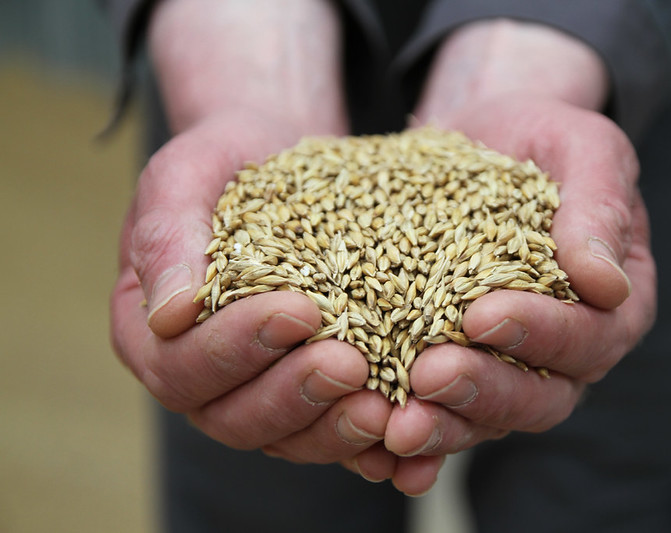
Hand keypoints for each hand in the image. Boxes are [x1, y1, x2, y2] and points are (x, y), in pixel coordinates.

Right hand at [111, 0, 399, 477]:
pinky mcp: (312, 389)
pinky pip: (331, 428)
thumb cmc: (227, 160)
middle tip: (348, 364)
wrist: (282, 156)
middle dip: (292, 394)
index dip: (235, 349)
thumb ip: (167, 236)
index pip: (180, 366)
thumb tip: (170, 315)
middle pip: (232, 418)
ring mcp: (259, 387)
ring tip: (382, 406)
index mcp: (154, 332)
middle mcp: (203, 374)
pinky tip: (401, 426)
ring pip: (286, 437)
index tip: (299, 310)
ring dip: (332, 428)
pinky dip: (364, 438)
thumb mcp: (186, 175)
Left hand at [366, 20, 656, 493]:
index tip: (481, 314)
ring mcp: (510, 366)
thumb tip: (606, 285)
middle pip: (538, 397)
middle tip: (428, 378)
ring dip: (444, 427)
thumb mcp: (582, 148)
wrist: (481, 144)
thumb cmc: (539, 139)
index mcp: (612, 306)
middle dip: (483, 391)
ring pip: (486, 418)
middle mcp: (566, 351)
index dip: (539, 333)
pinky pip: (443, 415)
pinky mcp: (459, 367)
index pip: (588, 337)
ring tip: (396, 427)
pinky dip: (415, 441)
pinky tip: (378, 452)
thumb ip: (600, 205)